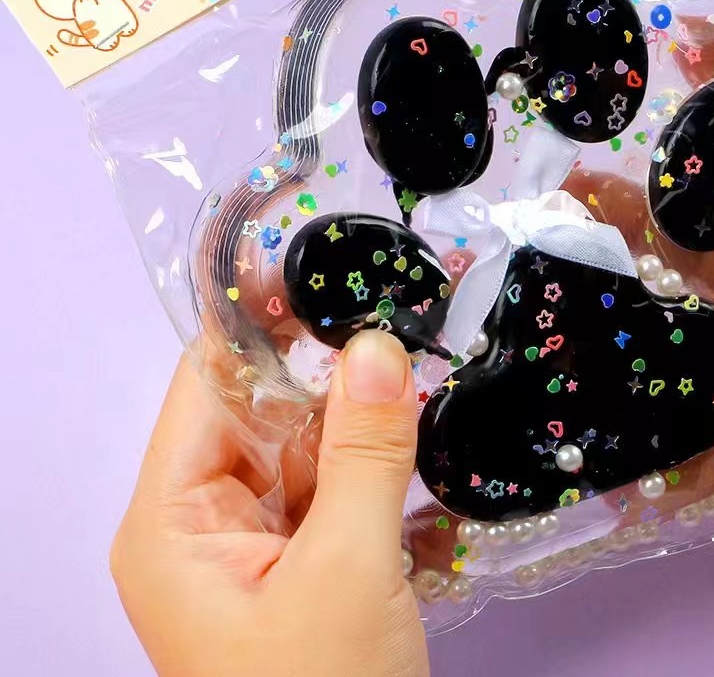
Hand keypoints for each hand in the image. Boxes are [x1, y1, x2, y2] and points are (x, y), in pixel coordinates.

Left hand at [111, 330, 429, 676]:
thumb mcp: (347, 567)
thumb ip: (364, 452)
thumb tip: (377, 345)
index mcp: (171, 523)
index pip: (206, 387)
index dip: (261, 326)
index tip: (327, 273)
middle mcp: (198, 526)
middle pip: (257, 412)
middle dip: (324, 371)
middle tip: (394, 316)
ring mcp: (251, 548)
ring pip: (300, 448)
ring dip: (354, 418)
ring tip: (415, 364)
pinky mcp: (296, 567)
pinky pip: (327, 488)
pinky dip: (367, 463)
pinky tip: (411, 430)